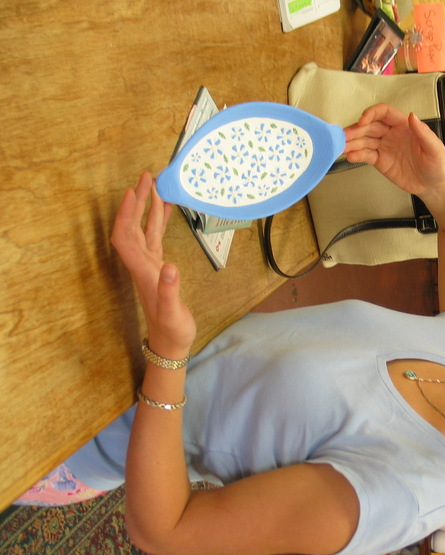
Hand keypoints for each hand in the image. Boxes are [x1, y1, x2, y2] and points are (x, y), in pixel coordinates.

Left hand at [111, 172, 196, 357]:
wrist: (170, 342)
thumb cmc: (172, 328)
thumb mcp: (173, 312)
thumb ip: (170, 290)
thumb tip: (170, 266)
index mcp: (142, 271)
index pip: (126, 236)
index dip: (126, 214)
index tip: (133, 192)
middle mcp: (142, 264)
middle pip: (133, 227)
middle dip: (137, 201)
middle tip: (147, 177)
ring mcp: (149, 265)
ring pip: (144, 230)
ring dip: (147, 207)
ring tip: (156, 185)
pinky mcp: (158, 267)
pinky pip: (156, 237)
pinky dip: (159, 220)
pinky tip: (166, 209)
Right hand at [343, 104, 444, 199]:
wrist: (433, 186)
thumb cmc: (437, 165)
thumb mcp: (435, 148)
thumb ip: (423, 133)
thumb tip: (412, 116)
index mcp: (404, 125)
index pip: (384, 113)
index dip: (372, 114)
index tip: (363, 120)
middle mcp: (391, 133)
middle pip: (369, 126)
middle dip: (356, 129)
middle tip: (344, 135)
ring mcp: (384, 147)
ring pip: (364, 140)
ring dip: (352, 142)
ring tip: (341, 146)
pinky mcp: (380, 161)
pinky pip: (366, 155)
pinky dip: (356, 155)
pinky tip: (350, 156)